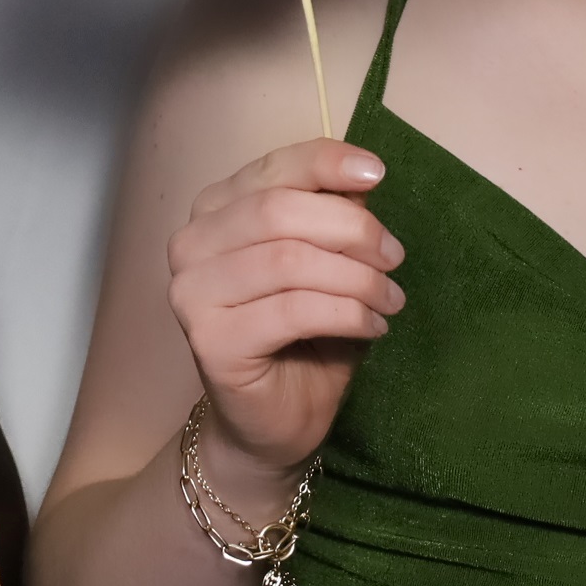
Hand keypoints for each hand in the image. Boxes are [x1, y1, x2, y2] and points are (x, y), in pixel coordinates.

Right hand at [166, 139, 404, 486]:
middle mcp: (192, 243)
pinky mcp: (209, 340)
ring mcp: (192, 292)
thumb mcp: (327, 261)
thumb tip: (363, 180)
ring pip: (288, 260)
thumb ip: (334, 217)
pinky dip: (346, 313)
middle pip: (279, 211)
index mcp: (216, 210)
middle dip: (352, 230)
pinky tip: (373, 327)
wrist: (273, 422)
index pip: (273, 169)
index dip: (326, 163)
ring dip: (356, 278)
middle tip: (394, 259)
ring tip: (390, 300)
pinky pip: (292, 310)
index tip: (377, 174)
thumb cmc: (302, 337)